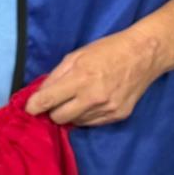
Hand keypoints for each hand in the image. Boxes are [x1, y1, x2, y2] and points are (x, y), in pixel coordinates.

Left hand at [26, 28, 167, 126]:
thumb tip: (39, 94)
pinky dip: (86, 115)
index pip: (47, 101)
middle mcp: (93, 97)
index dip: (33, 107)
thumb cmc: (107, 51)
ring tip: (80, 97)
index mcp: (80, 79)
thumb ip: (55, 76)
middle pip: (58, 118)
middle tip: (57, 101)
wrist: (144, 55)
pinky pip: (91, 123)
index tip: (29, 109)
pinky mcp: (118, 116)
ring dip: (72, 112)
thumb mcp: (76, 56)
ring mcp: (107, 109)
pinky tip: (93, 101)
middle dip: (53, 111)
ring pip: (75, 122)